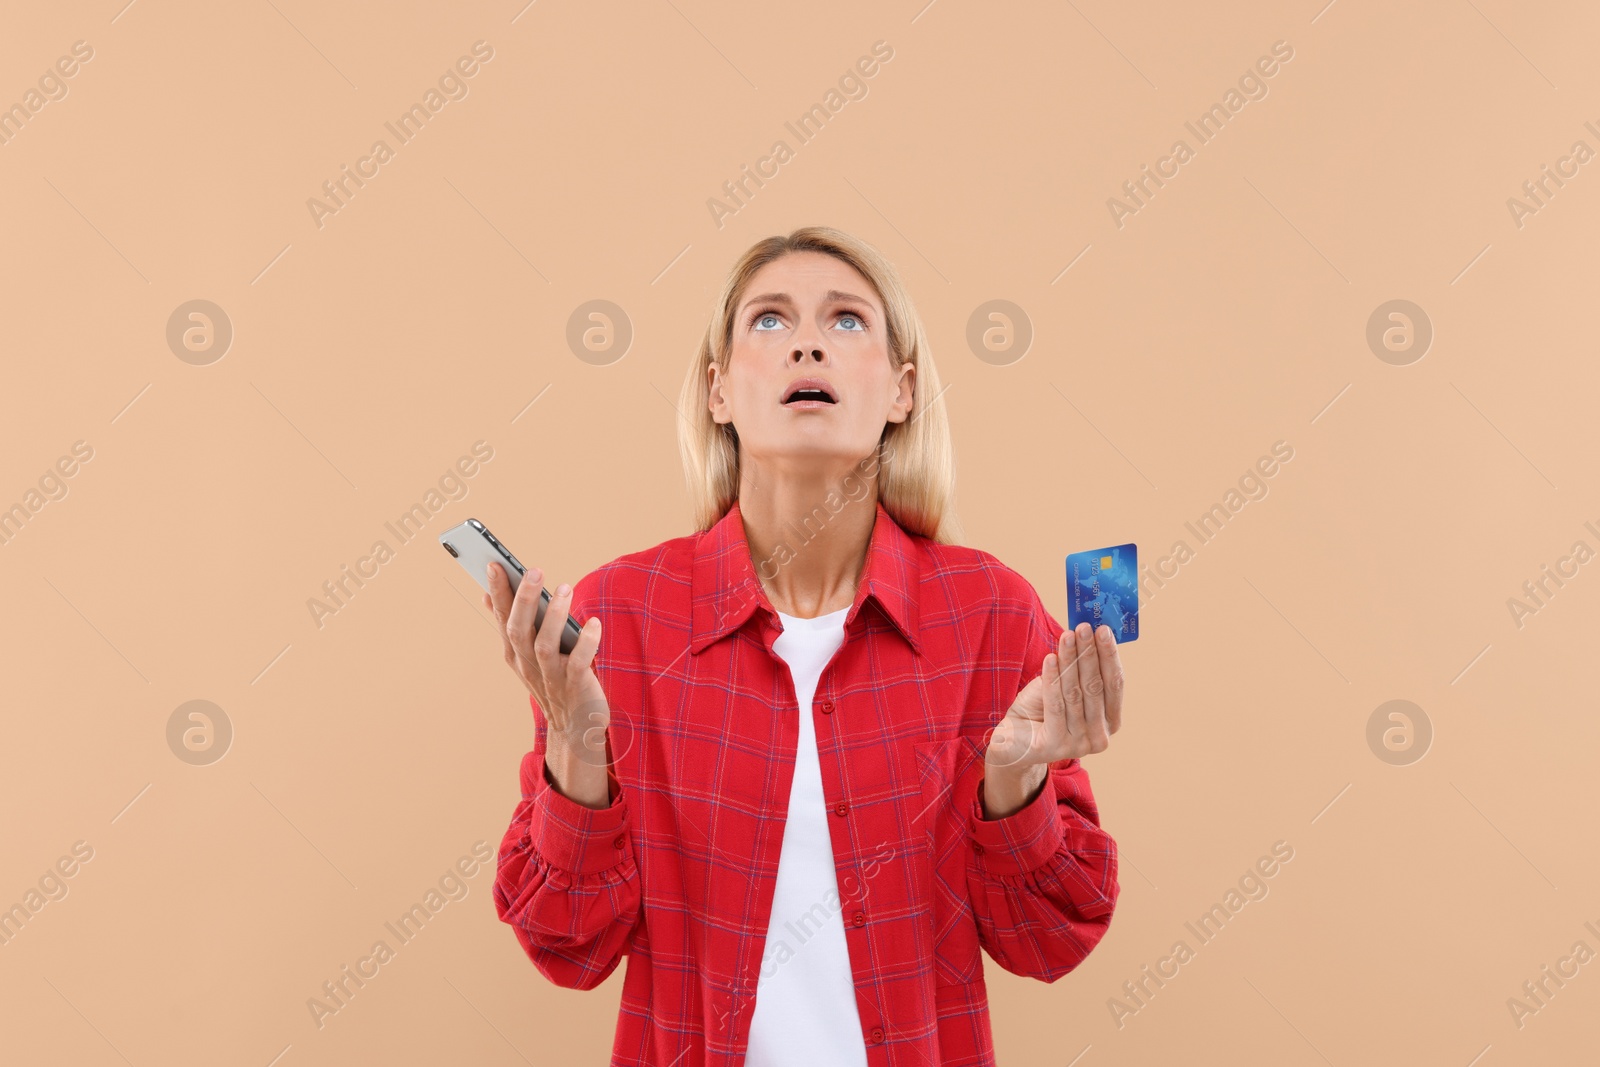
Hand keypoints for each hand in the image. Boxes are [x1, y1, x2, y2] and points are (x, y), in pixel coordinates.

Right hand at [484, 561, 610, 771]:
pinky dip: (586, 642)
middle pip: (519, 630)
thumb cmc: (552, 683)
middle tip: (533, 570)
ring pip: (545, 644)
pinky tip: (595, 623)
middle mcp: (529, 665)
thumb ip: (512, 626)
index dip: (498, 592)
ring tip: (565, 587)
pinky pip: (578, 662)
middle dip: (524, 599)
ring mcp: (551, 677)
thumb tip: (487, 595)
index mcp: (515, 654)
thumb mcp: (526, 656)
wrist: (574, 729)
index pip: (503, 619)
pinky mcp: (575, 686)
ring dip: (554, 616)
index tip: (494, 564)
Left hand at [985, 622, 1124, 774]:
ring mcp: (1079, 744)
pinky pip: (1055, 704)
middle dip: (1090, 653)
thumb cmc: (1042, 710)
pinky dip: (1052, 678)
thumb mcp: (1064, 687)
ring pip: (1075, 693)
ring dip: (1070, 660)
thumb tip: (1085, 633)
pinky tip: (1050, 658)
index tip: (1103, 629)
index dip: (1109, 656)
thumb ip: (1078, 669)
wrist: (1014, 741)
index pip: (1115, 684)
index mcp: (1110, 722)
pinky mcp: (1055, 745)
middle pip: (1096, 687)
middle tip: (1084, 627)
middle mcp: (1100, 736)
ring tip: (1066, 636)